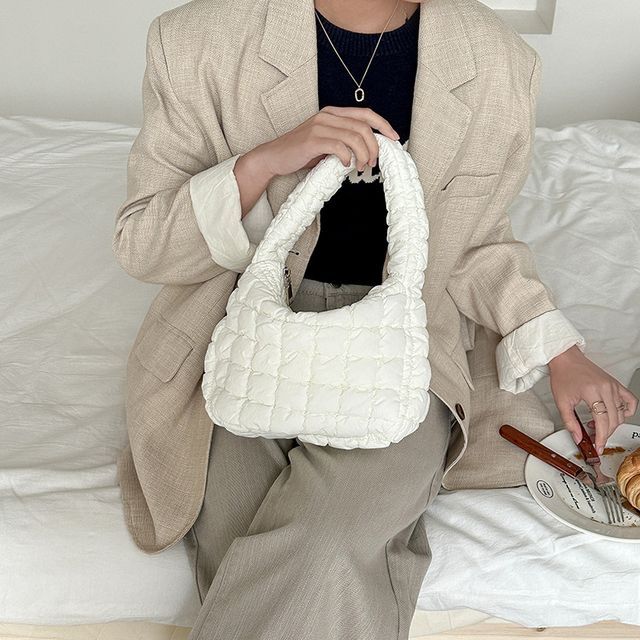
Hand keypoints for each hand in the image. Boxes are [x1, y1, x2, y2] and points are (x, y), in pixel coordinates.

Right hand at [252, 105, 400, 178]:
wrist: (273, 158)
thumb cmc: (300, 153)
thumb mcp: (326, 144)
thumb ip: (344, 143)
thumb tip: (367, 152)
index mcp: (333, 114)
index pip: (366, 113)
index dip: (383, 125)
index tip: (394, 139)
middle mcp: (327, 116)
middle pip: (363, 126)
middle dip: (374, 146)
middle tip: (373, 162)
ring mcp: (319, 126)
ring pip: (354, 136)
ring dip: (363, 154)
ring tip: (361, 167)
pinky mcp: (312, 139)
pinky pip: (339, 146)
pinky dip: (347, 157)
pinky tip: (345, 165)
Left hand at [548, 345, 637, 453]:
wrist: (566, 359)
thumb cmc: (563, 375)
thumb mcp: (561, 401)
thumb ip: (570, 422)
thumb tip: (578, 438)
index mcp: (592, 392)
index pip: (603, 421)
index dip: (601, 437)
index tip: (598, 447)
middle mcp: (606, 388)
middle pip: (614, 420)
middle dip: (605, 433)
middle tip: (594, 437)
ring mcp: (613, 386)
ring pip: (622, 413)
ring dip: (612, 424)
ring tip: (597, 424)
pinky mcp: (616, 384)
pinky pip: (630, 401)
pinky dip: (626, 411)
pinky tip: (615, 416)